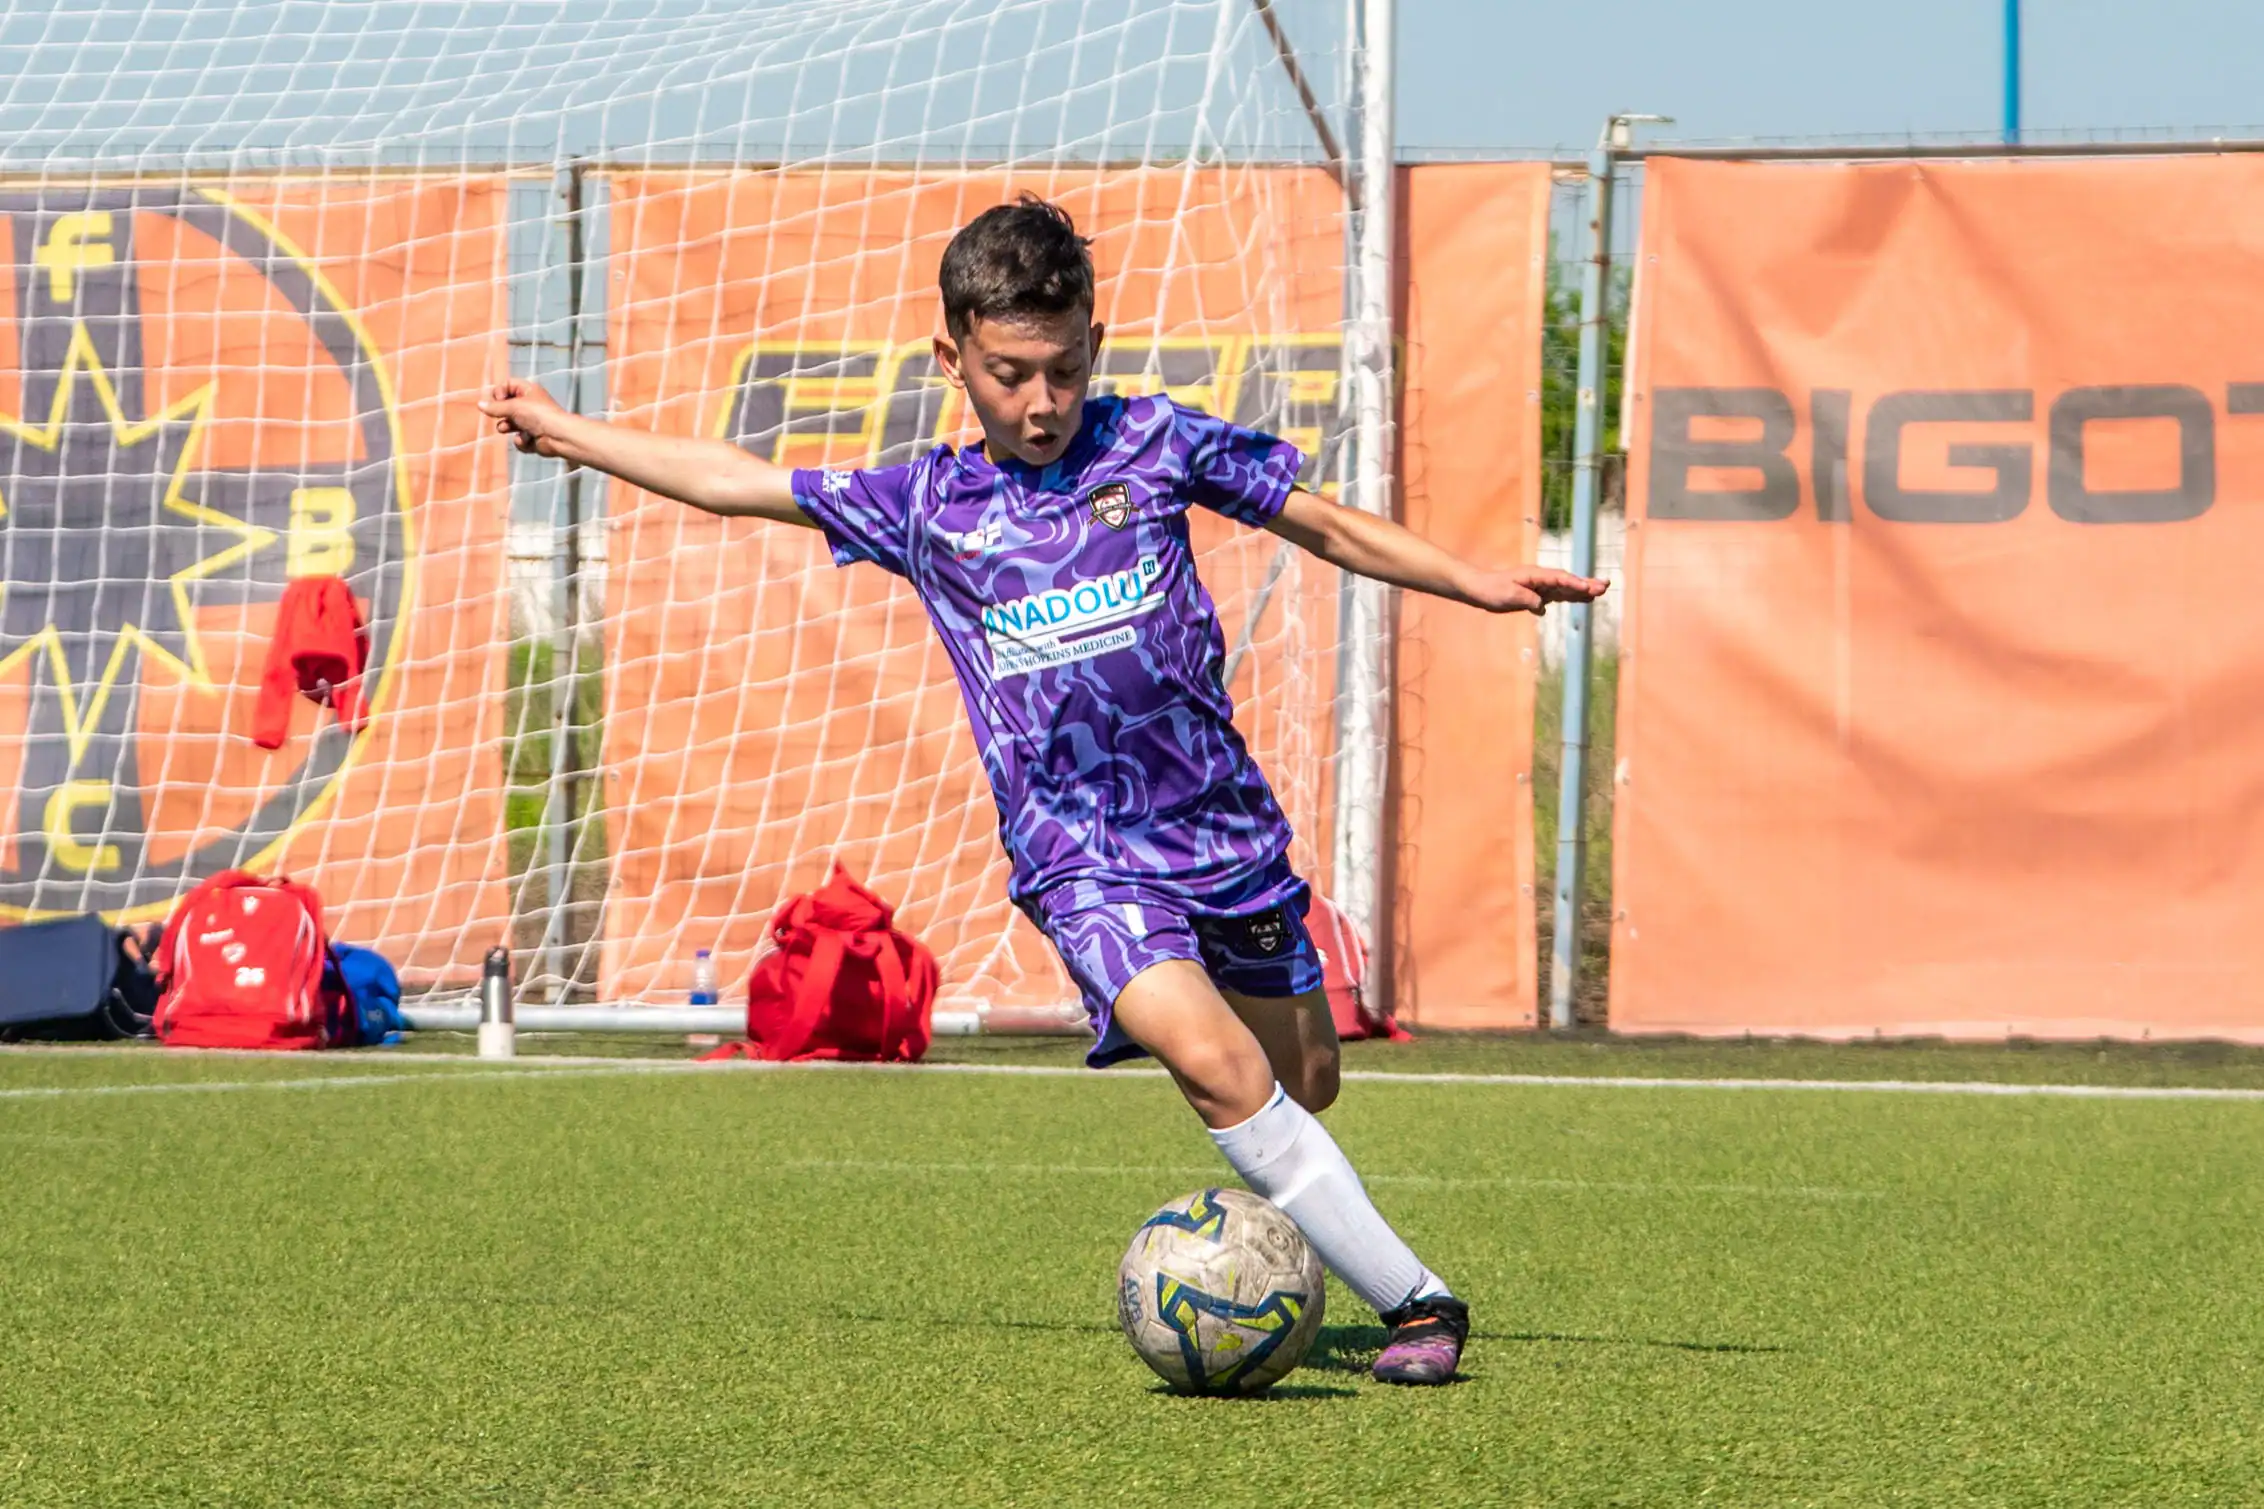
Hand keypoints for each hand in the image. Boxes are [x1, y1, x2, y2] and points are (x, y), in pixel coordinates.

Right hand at [478, 378, 575, 456]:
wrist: (559, 436)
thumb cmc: (538, 415)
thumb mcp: (513, 407)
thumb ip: (495, 407)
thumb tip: (480, 405)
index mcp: (528, 391)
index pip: (507, 385)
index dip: (499, 392)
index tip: (496, 400)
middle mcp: (530, 405)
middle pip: (507, 406)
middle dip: (501, 413)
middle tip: (499, 416)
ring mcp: (532, 422)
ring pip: (511, 424)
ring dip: (507, 427)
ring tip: (506, 428)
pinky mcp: (535, 438)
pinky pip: (520, 438)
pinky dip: (522, 440)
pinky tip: (528, 439)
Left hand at [1460, 565, 1610, 614]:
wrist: (1479, 589)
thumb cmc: (1492, 590)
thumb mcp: (1507, 596)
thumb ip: (1526, 600)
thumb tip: (1542, 606)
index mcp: (1534, 575)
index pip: (1558, 579)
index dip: (1574, 584)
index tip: (1588, 588)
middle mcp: (1540, 578)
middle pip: (1567, 581)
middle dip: (1586, 584)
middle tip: (1606, 585)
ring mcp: (1540, 586)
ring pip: (1565, 589)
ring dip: (1583, 590)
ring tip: (1601, 591)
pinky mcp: (1537, 594)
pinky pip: (1558, 596)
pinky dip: (1571, 597)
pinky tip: (1583, 599)